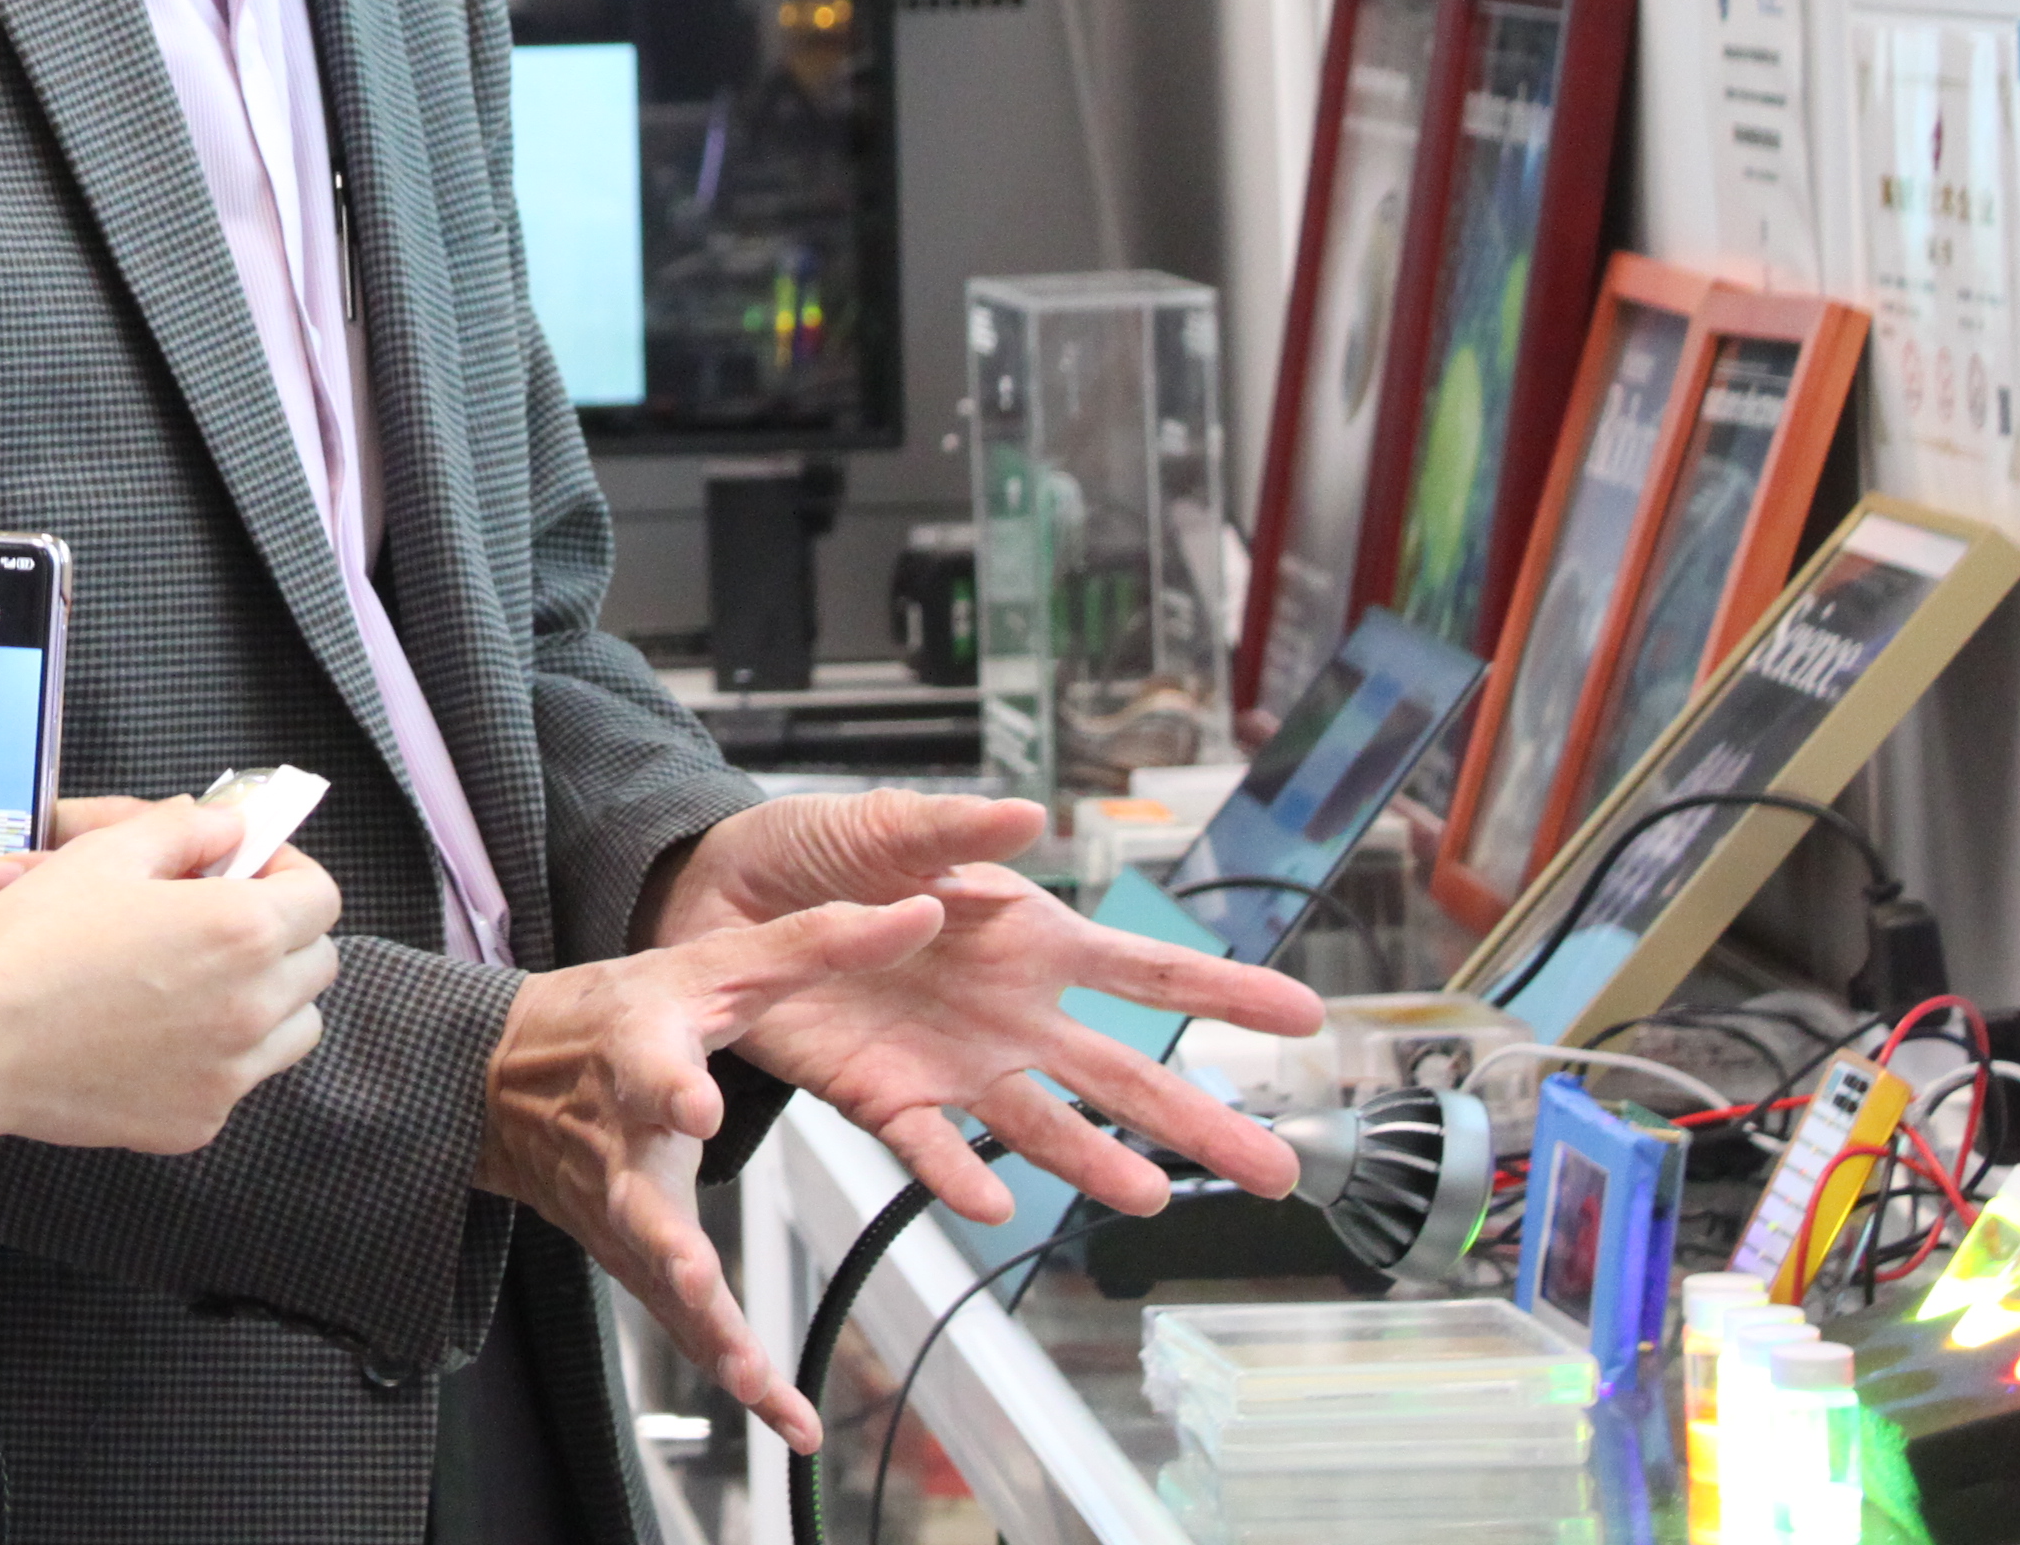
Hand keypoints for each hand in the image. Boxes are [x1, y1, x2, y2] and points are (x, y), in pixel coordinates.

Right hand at [0, 797, 343, 1154]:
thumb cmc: (30, 944)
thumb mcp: (107, 854)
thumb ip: (185, 830)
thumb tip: (226, 827)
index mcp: (241, 931)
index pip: (321, 895)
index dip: (288, 871)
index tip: (251, 869)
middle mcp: (252, 1008)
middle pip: (318, 964)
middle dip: (282, 934)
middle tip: (225, 919)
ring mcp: (229, 1074)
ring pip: (295, 1030)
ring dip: (268, 997)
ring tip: (203, 978)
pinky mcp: (197, 1121)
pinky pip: (238, 1080)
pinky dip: (217, 1055)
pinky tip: (157, 1031)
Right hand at [475, 897, 946, 1448]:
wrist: (502, 1080)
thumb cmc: (621, 1012)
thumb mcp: (711, 963)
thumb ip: (818, 943)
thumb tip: (925, 911)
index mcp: (634, 1053)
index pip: (647, 1067)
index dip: (669, 1087)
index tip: (693, 1106)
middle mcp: (619, 1141)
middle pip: (637, 1200)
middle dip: (669, 1242)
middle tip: (696, 1273)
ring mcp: (619, 1211)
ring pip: (660, 1282)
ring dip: (709, 1332)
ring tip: (754, 1381)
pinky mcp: (630, 1259)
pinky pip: (683, 1324)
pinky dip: (735, 1371)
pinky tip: (786, 1419)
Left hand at [649, 793, 1326, 1223]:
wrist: (713, 902)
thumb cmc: (811, 853)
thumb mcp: (882, 824)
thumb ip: (952, 827)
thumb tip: (1026, 816)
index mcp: (1025, 938)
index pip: (1144, 971)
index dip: (1224, 993)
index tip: (1306, 1018)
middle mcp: (1008, 1013)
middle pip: (1123, 1073)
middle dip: (1198, 1119)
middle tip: (1274, 1170)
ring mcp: (953, 1063)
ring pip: (1045, 1127)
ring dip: (1097, 1164)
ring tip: (1149, 1200)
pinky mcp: (883, 1096)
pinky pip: (932, 1147)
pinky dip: (961, 1176)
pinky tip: (996, 1203)